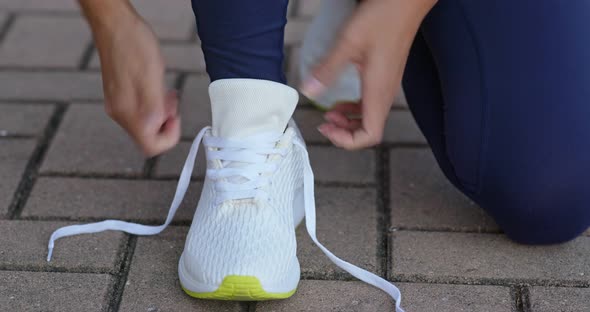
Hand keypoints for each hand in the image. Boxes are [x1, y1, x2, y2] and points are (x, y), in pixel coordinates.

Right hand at [86, 1, 179, 155]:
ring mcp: (118, 104)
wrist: (114, 24)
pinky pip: (140, 111)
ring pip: (145, 123)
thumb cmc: (133, 45)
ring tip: (167, 94)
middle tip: (173, 103)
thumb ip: (154, 108)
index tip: (176, 118)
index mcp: (128, 113)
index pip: (150, 147)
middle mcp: (119, 113)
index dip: (169, 137)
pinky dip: (153, 104)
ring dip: (161, 113)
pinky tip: (158, 88)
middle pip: (147, 137)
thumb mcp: (152, 77)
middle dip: (166, 123)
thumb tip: (157, 128)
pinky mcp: (120, 95)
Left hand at [300, 0, 435, 149]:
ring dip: (349, 121)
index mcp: (378, 91)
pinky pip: (372, 103)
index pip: (370, 135)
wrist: (407, 2)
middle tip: (325, 122)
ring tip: (330, 112)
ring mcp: (388, 86)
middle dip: (345, 133)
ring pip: (371, 118)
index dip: (347, 140)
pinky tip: (342, 98)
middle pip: (370, 131)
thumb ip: (328, 69)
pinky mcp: (387, 77)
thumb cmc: (383, 18)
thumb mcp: (348, 43)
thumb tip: (309, 91)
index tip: (327, 128)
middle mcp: (386, 93)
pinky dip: (355, 108)